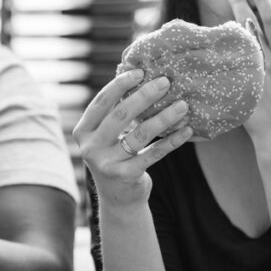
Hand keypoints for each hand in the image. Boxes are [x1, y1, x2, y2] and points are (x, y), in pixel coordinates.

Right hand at [72, 69, 190, 204]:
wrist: (118, 198)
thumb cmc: (117, 156)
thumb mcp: (107, 136)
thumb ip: (114, 112)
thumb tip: (138, 74)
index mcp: (83, 131)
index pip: (101, 102)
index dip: (120, 85)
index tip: (141, 71)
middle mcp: (90, 147)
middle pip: (120, 115)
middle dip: (145, 96)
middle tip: (166, 82)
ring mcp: (106, 163)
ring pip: (139, 134)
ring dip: (163, 117)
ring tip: (183, 105)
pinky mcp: (125, 176)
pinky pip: (153, 153)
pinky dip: (172, 141)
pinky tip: (187, 130)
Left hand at [226, 0, 270, 147]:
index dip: (264, 1)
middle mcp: (268, 64)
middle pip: (252, 28)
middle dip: (241, 5)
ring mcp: (253, 76)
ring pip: (238, 44)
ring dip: (228, 24)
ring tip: (220, 8)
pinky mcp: (240, 89)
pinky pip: (228, 68)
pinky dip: (220, 54)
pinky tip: (209, 40)